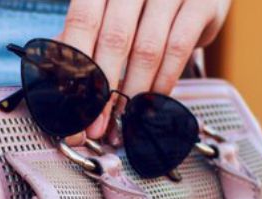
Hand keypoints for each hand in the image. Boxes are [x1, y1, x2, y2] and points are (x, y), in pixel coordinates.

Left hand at [59, 0, 229, 138]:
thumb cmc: (144, 3)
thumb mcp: (111, 13)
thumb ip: (84, 38)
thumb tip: (59, 82)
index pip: (82, 22)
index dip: (77, 67)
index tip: (74, 106)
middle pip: (114, 38)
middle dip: (104, 89)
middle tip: (98, 123)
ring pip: (147, 48)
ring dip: (134, 90)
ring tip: (125, 116)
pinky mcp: (202, 4)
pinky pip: (178, 48)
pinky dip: (164, 80)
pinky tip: (153, 99)